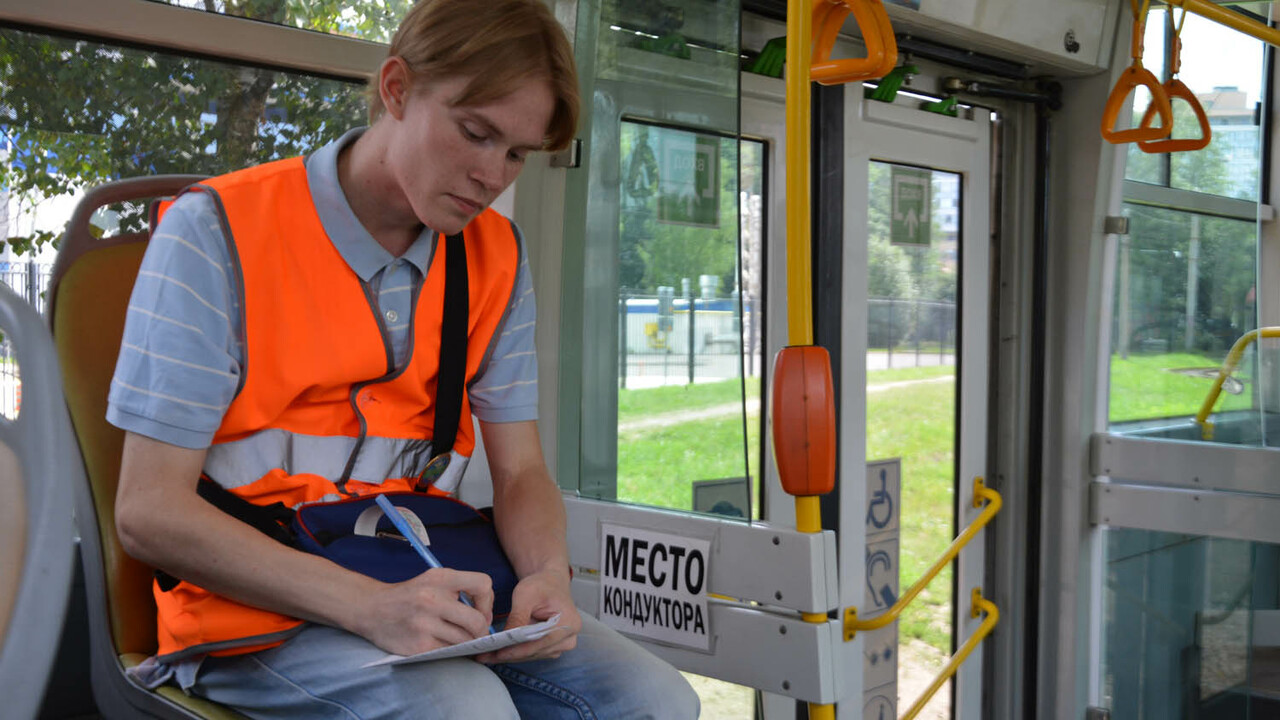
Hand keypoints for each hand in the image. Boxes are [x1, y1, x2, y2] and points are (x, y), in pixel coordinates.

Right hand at [351, 568, 493, 655]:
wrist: (371, 608)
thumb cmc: (409, 595)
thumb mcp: (433, 580)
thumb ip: (459, 591)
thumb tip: (487, 617)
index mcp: (440, 578)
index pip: (482, 584)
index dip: (487, 600)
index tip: (480, 610)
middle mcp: (432, 599)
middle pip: (477, 621)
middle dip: (482, 631)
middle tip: (476, 633)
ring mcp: (424, 624)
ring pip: (464, 640)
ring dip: (466, 643)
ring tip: (458, 638)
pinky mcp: (418, 645)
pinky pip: (448, 652)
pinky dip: (451, 650)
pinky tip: (442, 644)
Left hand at [478, 567, 580, 663]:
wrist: (550, 582)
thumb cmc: (542, 585)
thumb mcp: (526, 595)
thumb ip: (517, 617)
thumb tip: (505, 639)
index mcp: (568, 623)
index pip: (538, 643)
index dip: (514, 650)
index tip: (494, 653)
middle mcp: (568, 638)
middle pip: (534, 652)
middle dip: (509, 654)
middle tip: (485, 655)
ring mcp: (562, 644)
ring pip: (532, 655)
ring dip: (511, 655)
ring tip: (488, 654)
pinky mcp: (553, 647)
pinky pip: (533, 653)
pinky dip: (516, 652)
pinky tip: (500, 650)